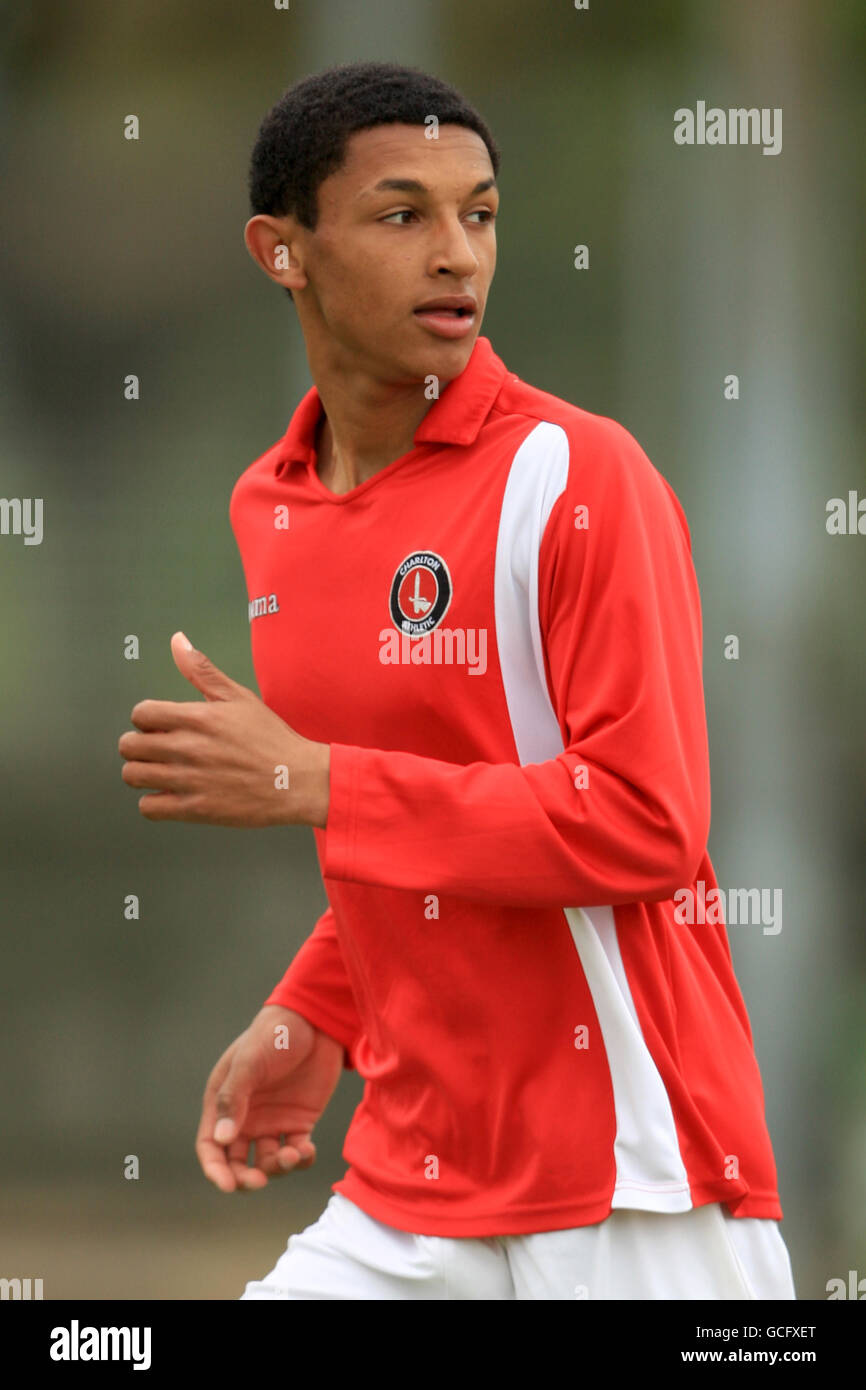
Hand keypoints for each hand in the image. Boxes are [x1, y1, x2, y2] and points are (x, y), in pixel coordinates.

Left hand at [118, 632, 329, 826]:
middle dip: (138, 745)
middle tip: (156, 750)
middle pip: (128, 745)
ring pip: (132, 775)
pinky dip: (153, 802)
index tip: (159, 727)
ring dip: (141, 773)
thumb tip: (177, 641)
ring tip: (159, 772)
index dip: (146, 719)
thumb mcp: (239, 697)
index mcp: (197, 718)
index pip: (140, 714)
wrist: (296, 781)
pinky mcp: (195, 809)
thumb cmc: (271, 739)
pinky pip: (149, 808)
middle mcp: (189, 748)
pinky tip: (169, 794)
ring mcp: (190, 780)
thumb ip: (202, 670)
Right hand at [195, 1005, 344, 1192]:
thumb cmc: (274, 1035)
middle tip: (260, 1180)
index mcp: (224, 1102)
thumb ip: (233, 1098)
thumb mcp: (250, 1062)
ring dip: (277, 1167)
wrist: (315, 1021)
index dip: (215, 1170)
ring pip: (268, 1161)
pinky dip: (300, 1159)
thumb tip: (221, 1139)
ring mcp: (273, 1121)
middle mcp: (245, 1117)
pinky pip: (296, 1152)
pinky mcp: (299, 1122)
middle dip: (246, 1178)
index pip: (211, 1146)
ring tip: (293, 1154)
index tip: (228, 1186)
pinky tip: (307, 1151)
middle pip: (237, 1162)